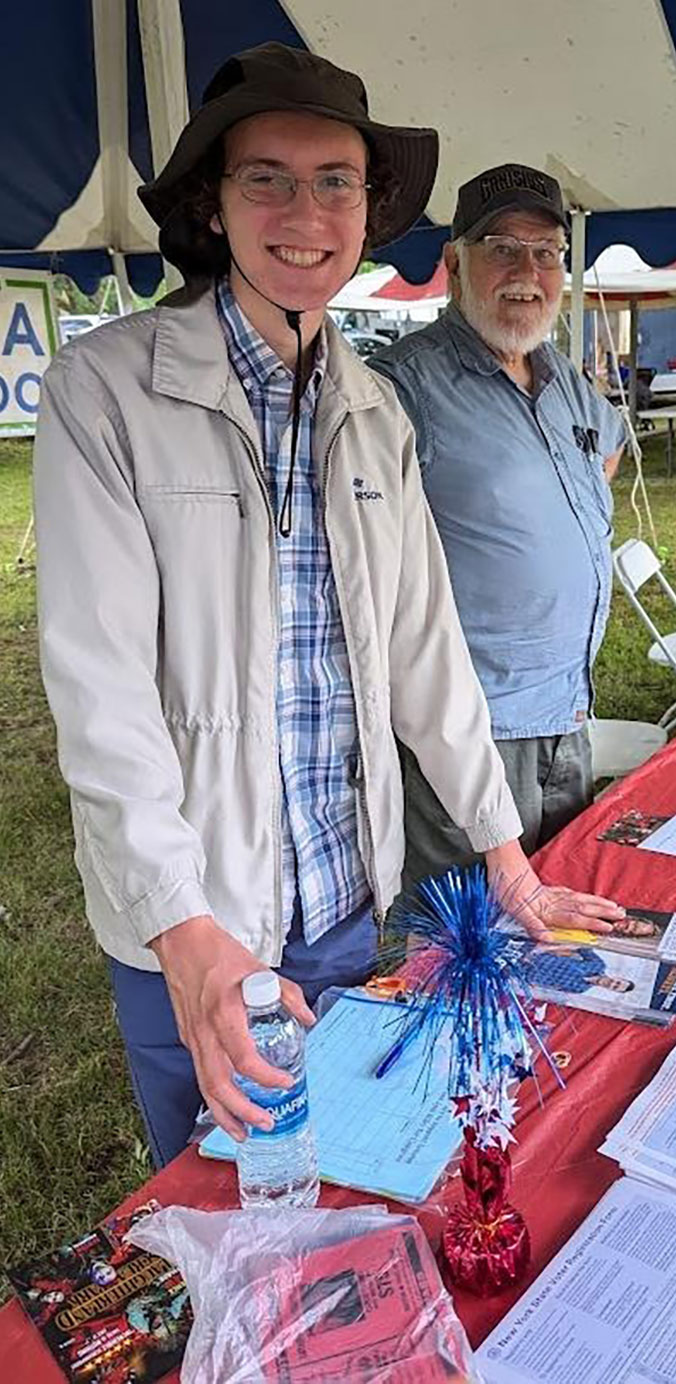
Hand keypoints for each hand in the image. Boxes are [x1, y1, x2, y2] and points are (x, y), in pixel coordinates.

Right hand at [150, 915, 315, 1140]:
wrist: (181, 942)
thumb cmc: (219, 953)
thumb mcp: (260, 968)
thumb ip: (287, 994)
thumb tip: (308, 1018)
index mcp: (223, 1012)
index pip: (243, 1058)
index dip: (264, 1077)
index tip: (285, 1082)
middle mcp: (204, 1030)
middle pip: (218, 1083)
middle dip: (242, 1111)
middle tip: (265, 1123)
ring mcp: (193, 1036)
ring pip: (204, 1085)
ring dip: (224, 1113)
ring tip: (243, 1132)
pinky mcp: (188, 1038)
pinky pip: (200, 1074)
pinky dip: (214, 1096)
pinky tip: (227, 1107)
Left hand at [485, 840, 625, 943]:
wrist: (501, 860)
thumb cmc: (504, 884)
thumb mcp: (513, 908)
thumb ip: (532, 924)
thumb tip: (548, 938)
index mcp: (545, 908)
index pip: (574, 918)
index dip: (592, 923)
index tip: (608, 927)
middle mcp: (551, 901)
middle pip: (582, 907)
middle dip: (603, 912)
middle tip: (621, 914)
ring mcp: (549, 893)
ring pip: (578, 899)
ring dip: (596, 903)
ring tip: (612, 905)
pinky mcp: (544, 888)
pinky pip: (567, 893)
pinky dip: (579, 896)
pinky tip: (583, 898)